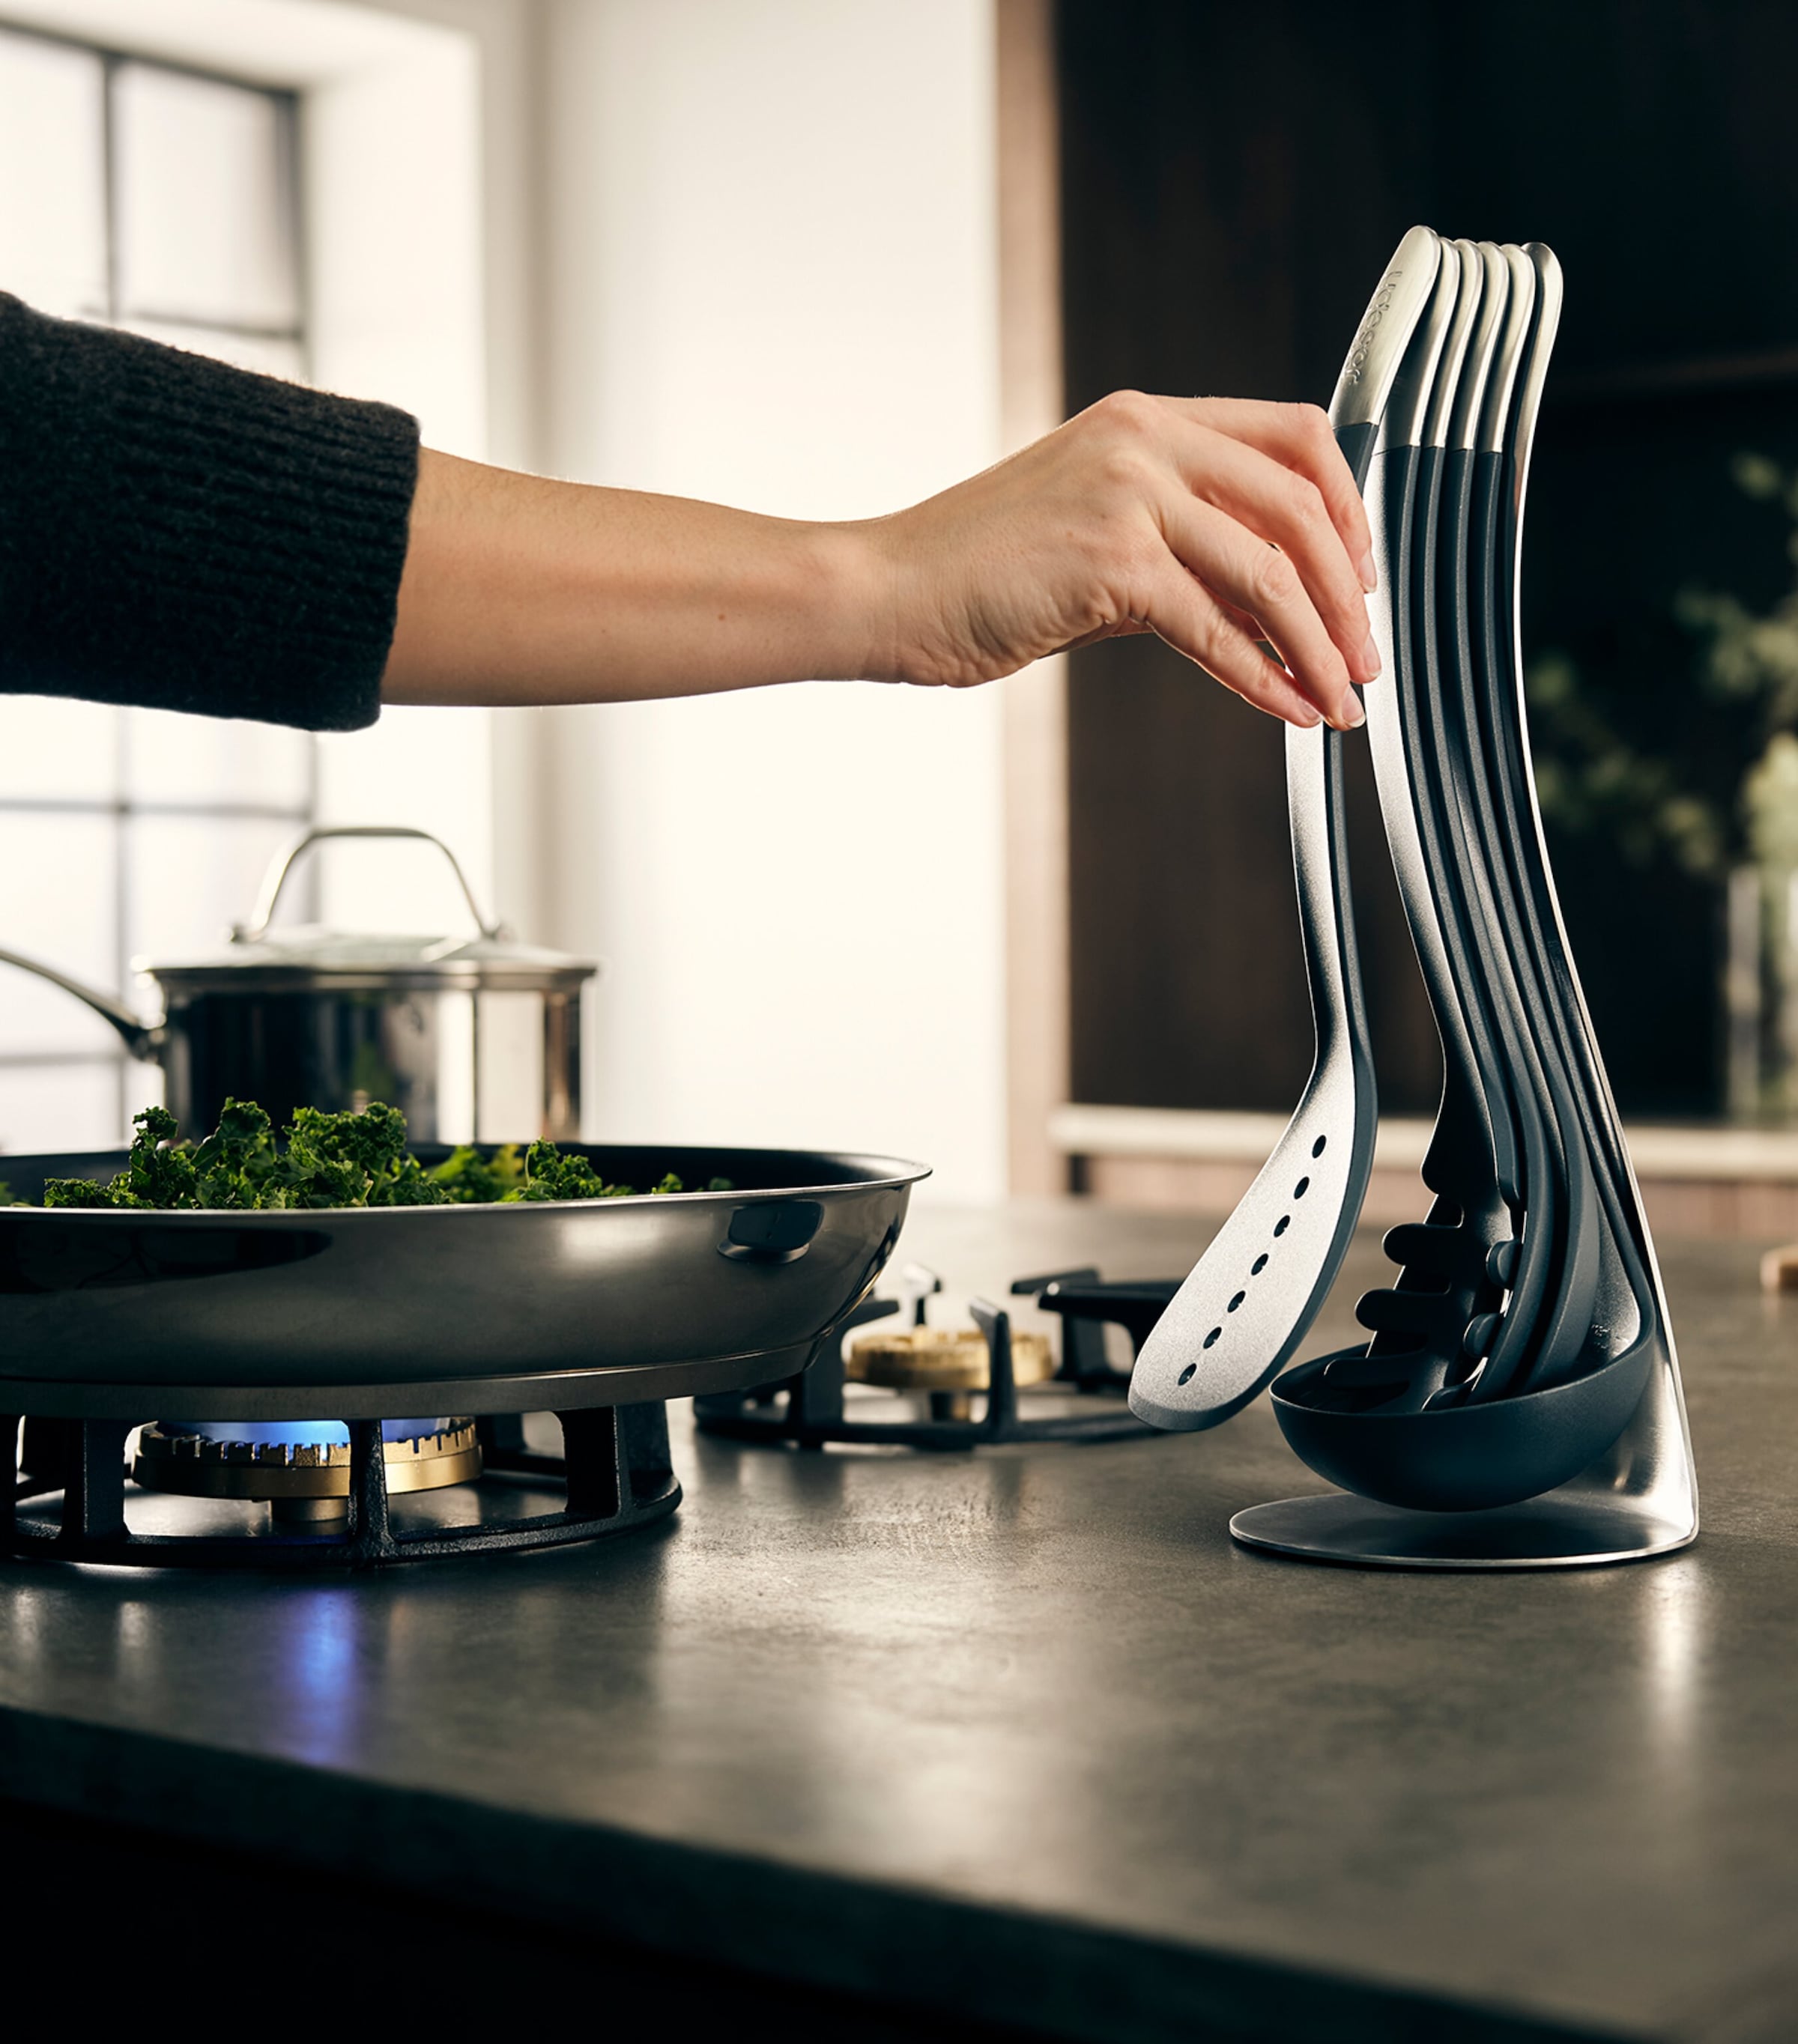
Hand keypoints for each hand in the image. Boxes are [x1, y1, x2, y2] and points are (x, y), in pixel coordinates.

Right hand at [855, 391, 1378, 730]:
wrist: (885, 591)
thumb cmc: (975, 573)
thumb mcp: (1093, 535)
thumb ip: (1177, 548)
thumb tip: (1266, 603)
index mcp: (1145, 421)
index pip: (1293, 436)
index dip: (1348, 507)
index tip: (1363, 575)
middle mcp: (1145, 440)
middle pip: (1300, 503)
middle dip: (1349, 593)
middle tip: (1364, 657)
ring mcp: (1128, 495)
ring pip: (1272, 571)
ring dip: (1320, 647)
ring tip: (1339, 700)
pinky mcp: (1110, 562)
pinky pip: (1217, 628)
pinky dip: (1263, 677)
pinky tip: (1287, 710)